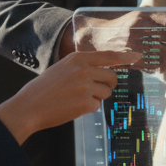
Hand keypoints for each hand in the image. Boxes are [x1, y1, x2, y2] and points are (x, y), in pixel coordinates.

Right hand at [0, 50, 140, 143]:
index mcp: (78, 58)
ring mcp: (86, 87)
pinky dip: (87, 109)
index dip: (125, 57)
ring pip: (106, 93)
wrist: (29, 107)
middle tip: (92, 90)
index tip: (137, 57)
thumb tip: (104, 70)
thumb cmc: (44, 89)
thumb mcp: (62, 68)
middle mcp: (84, 70)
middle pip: (113, 77)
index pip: (108, 56)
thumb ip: (82, 66)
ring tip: (75, 98)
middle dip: (108, 85)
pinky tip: (72, 107)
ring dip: (95, 98)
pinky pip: (96, 106)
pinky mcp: (86, 103)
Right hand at [75, 11, 165, 72]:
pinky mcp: (131, 59)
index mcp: (143, 17)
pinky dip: (160, 66)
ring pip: (165, 55)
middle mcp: (140, 29)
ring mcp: (135, 44)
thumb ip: (158, 20)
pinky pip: (154, 65)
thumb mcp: (138, 17)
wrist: (96, 38)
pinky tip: (157, 64)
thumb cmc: (121, 28)